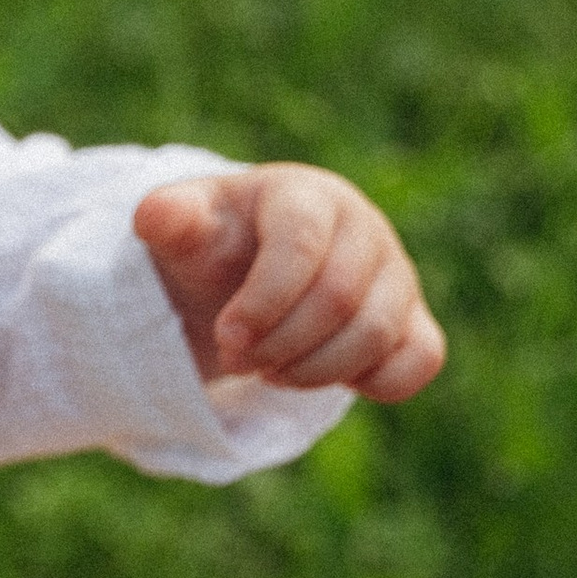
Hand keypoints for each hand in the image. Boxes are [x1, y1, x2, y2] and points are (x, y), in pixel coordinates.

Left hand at [134, 166, 444, 401]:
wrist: (242, 273)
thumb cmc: (214, 247)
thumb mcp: (184, 231)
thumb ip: (169, 220)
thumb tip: (155, 216)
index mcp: (308, 195)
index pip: (300, 245)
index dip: (262, 302)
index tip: (226, 338)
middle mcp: (364, 228)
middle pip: (340, 299)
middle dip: (279, 344)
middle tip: (236, 359)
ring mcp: (397, 275)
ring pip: (377, 334)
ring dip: (312, 371)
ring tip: (268, 369)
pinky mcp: (414, 320)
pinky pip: (420, 360)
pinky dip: (372, 382)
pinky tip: (318, 377)